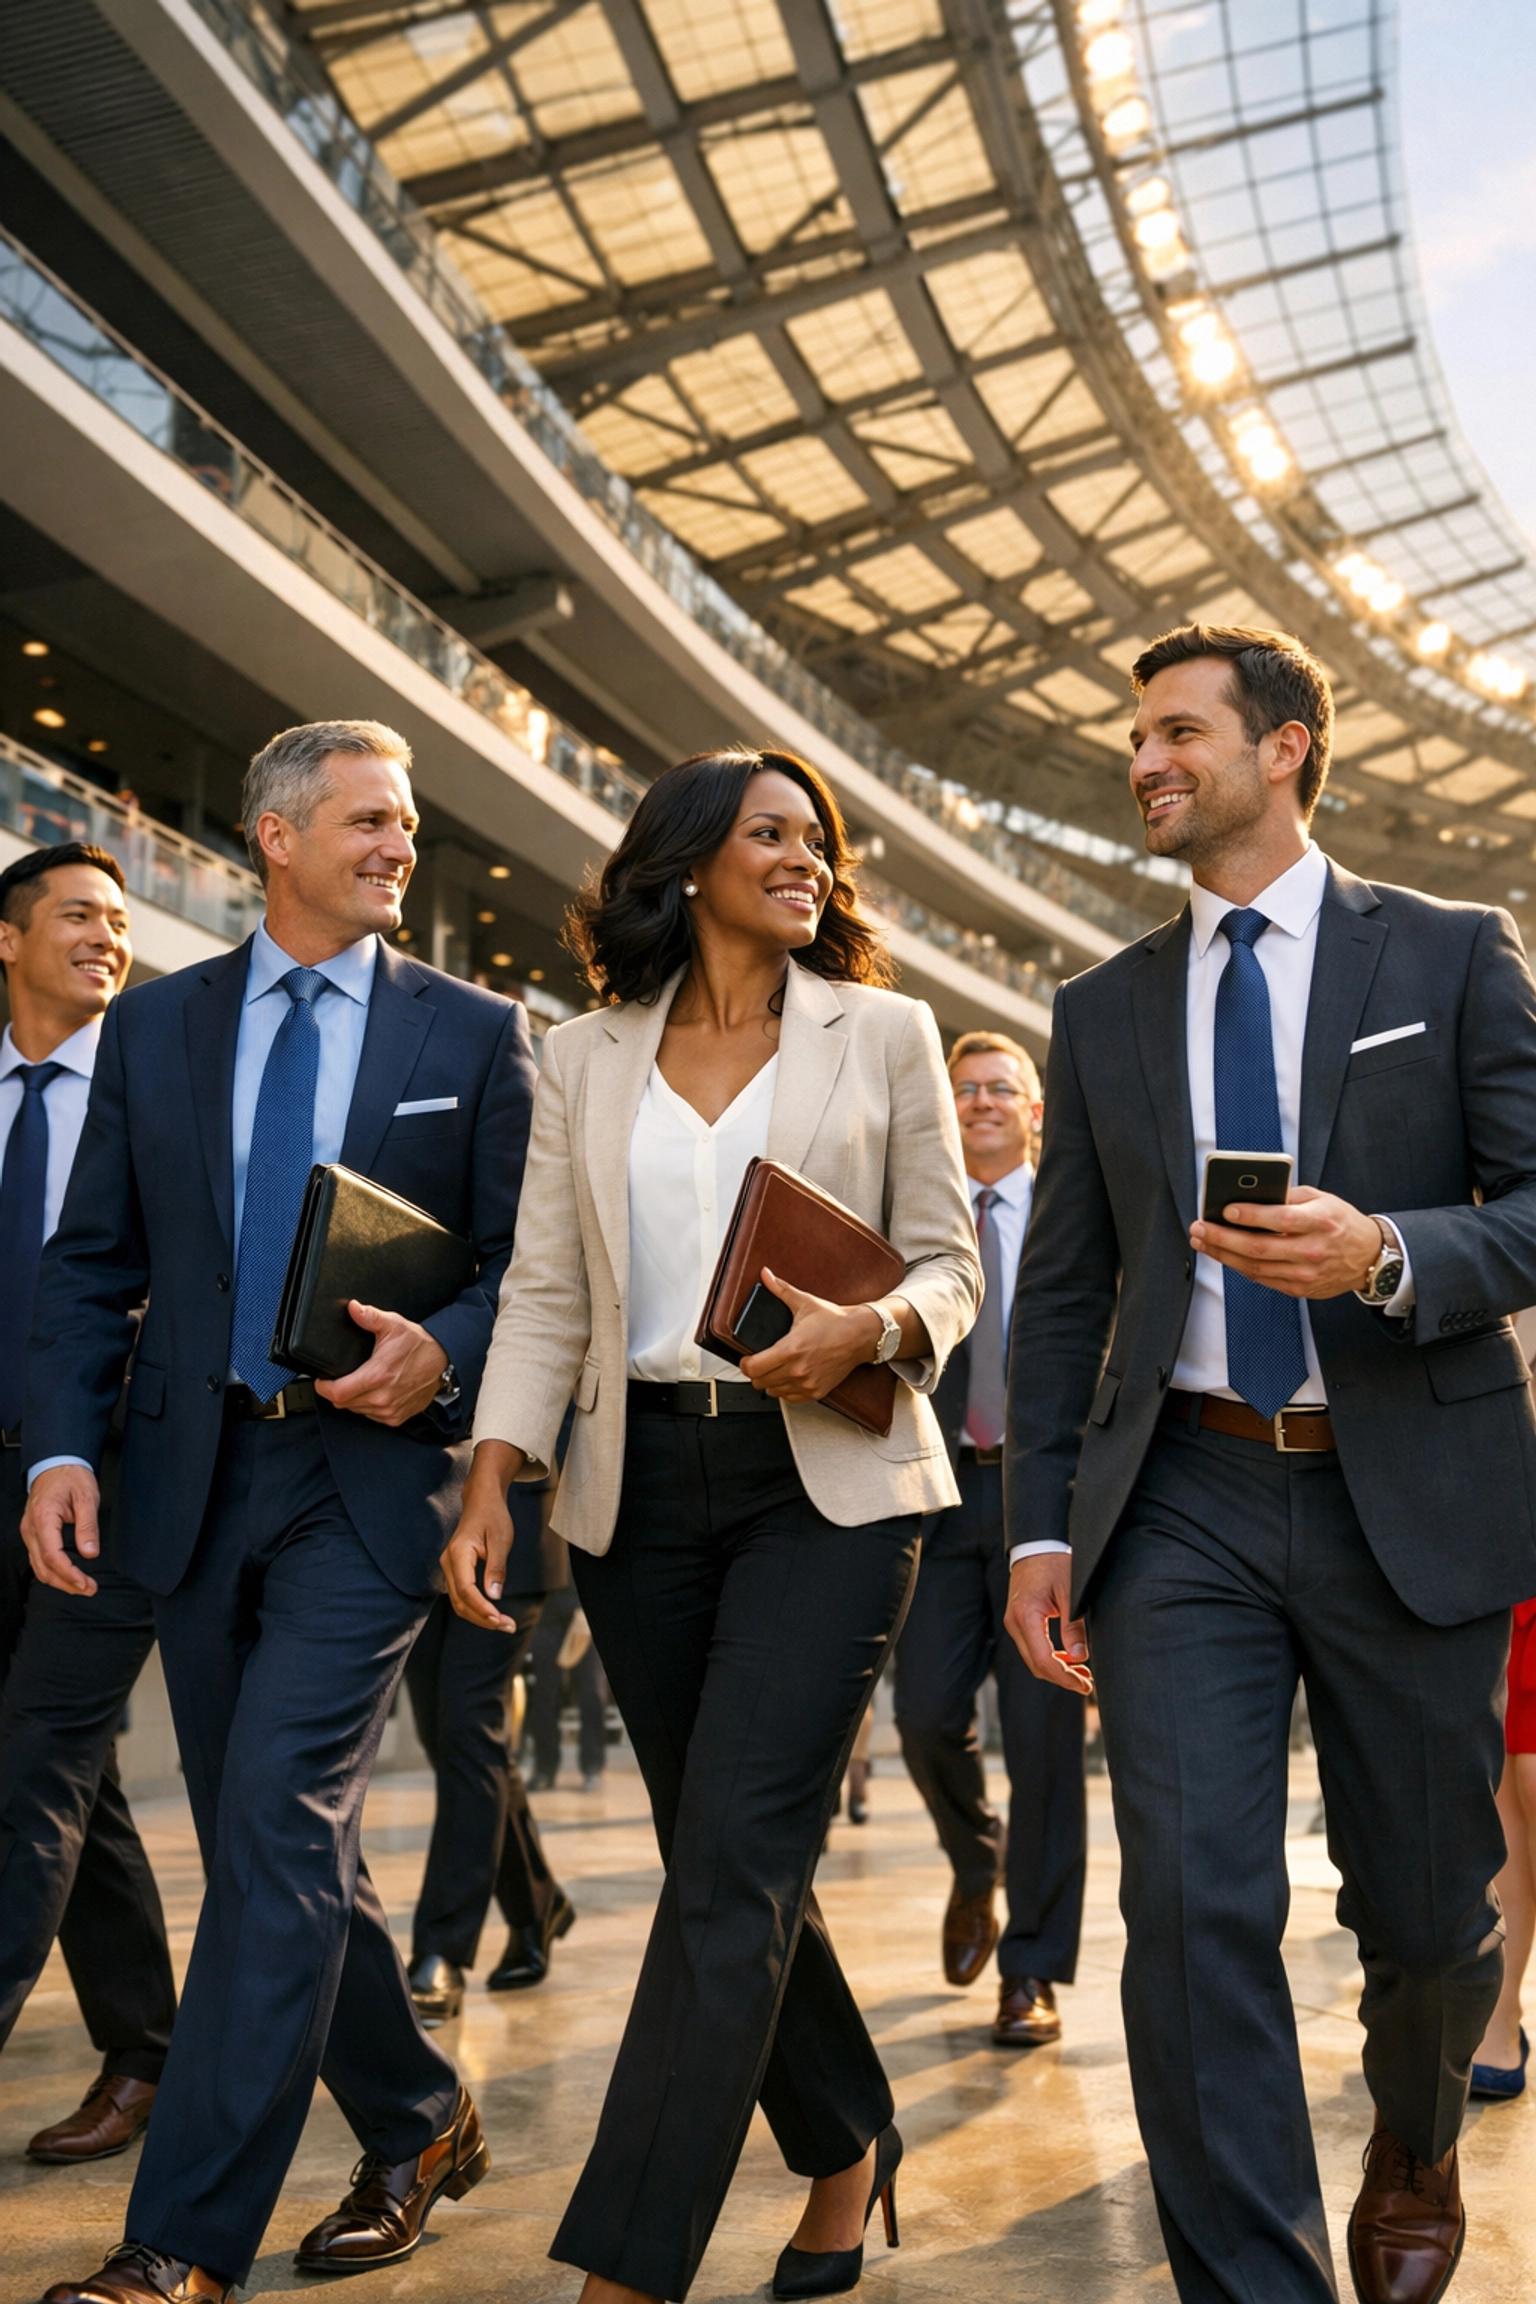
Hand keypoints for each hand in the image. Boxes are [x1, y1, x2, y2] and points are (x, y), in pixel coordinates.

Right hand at [21, 1464, 101, 1596]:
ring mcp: (29, 1531)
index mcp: (43, 1518)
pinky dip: (52, 1571)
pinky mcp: (33, 1533)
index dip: (68, 1574)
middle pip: (43, 1567)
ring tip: (82, 1587)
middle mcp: (31, 1528)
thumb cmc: (71, 1476)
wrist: (56, 1463)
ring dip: (59, 1581)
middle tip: (89, 1589)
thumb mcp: (87, 1498)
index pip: (52, 1555)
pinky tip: (68, 1575)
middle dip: (65, 1583)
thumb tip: (90, 1553)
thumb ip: (88, 1526)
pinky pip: (38, 1558)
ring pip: (38, 1566)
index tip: (85, 1583)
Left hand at [315, 1303, 448, 1423]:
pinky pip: (371, 1416)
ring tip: (360, 1383)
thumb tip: (353, 1308)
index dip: (323, 1387)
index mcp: (377, 1375)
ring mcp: (390, 1410)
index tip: (322, 1380)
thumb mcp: (393, 1325)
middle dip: (337, 1391)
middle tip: (341, 1377)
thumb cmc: (419, 1345)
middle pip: (343, 1403)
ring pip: (356, 1410)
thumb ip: (370, 1317)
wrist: (444, 1361)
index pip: (337, 1392)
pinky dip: (367, 1406)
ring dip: (352, 1399)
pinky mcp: (396, 1417)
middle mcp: (383, 1397)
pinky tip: (374, 1392)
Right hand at [441, 1439, 524, 1630]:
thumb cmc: (493, 1516)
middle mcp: (448, 1562)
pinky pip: (462, 1595)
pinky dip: (476, 1608)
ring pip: (459, 1602)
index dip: (481, 1608)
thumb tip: (494, 1596)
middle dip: (482, 1618)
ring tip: (504, 1624)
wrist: (482, 1500)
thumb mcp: (500, 1539)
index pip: (465, 1589)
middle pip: (460, 1601)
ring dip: (479, 1616)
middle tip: (508, 1626)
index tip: (499, 1620)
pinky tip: (493, 1613)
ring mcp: (449, 1567)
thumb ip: (497, 1567)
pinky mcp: (455, 1570)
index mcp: (458, 1553)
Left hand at [738, 1268, 884, 1402]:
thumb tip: (765, 1275)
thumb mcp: (805, 1303)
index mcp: (791, 1349)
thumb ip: (781, 1290)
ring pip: (773, 1392)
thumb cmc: (835, 1321)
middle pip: (760, 1382)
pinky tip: (789, 1377)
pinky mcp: (816, 1392)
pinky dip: (785, 1390)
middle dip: (756, 1372)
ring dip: (770, 1382)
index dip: (744, 1364)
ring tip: (774, 1369)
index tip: (746, 1358)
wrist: (860, 1336)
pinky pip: (790, 1399)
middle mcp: (798, 1370)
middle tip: (759, 1362)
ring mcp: (807, 1383)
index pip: (753, 1368)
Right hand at [1004, 1552, 1092, 1694]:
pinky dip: (1049, 1657)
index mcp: (1026, 1616)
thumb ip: (1074, 1627)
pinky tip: (1068, 1657)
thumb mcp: (1071, 1594)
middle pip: (1036, 1665)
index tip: (1084, 1685)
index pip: (1044, 1660)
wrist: (1036, 1545)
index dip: (1065, 1678)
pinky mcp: (1018, 1620)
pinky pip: (1032, 1648)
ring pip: (1033, 1659)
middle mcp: (1014, 1622)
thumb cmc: (1054, 1563)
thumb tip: (1079, 1658)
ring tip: (1082, 1672)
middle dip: (1062, 1678)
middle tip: (1087, 1683)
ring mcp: (1013, 1622)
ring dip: (1056, 1669)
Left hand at [1190, 1187, 1381, 1299]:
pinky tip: (1224, 1255)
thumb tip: (1250, 1195)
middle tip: (1199, 1228)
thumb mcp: (1322, 1199)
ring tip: (1202, 1241)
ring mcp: (1306, 1274)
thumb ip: (1289, 1196)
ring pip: (1255, 1268)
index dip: (1250, 1216)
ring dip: (1223, 1255)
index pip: (1280, 1219)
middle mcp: (1313, 1250)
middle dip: (1223, 1238)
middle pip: (1260, 1248)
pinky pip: (1263, 1279)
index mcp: (1320, 1222)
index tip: (1225, 1210)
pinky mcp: (1300, 1289)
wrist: (1368, 1257)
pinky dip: (1240, 1267)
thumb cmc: (1341, 1223)